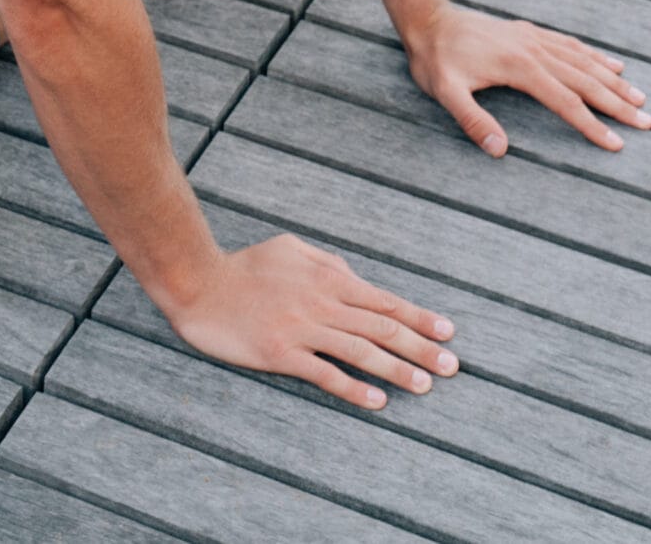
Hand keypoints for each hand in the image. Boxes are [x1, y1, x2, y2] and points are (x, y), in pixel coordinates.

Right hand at [164, 233, 458, 409]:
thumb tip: (353, 276)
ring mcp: (302, 329)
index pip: (383, 300)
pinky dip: (353, 387)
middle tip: (452, 367)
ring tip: (425, 385)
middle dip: (421, 347)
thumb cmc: (243, 266)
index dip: (418, 317)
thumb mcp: (289, 249)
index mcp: (327, 278)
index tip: (447, 332)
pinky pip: (324, 373)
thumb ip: (326, 262)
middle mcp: (321, 303)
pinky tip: (377, 400)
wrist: (198, 282)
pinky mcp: (280, 352)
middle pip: (381, 328)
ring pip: (360, 351)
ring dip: (397, 370)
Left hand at [404, 1, 650, 155]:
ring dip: (614, 80)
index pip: (566, 102)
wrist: (428, 18)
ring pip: (584, 61)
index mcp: (520, 67)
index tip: (616, 144)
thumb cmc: (435, 59)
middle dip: (618, 103)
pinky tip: (612, 63)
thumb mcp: (444, 92)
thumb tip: (499, 150)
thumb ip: (471, 119)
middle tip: (648, 122)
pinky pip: (571, 44)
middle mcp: (535, 50)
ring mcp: (534, 38)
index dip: (592, 125)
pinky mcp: (529, 32)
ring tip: (640, 97)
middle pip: (586, 81)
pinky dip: (595, 55)